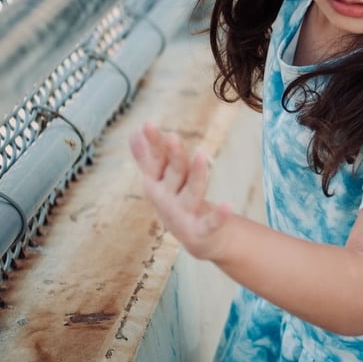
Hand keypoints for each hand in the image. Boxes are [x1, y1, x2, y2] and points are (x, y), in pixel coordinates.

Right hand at [129, 122, 230, 259]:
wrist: (193, 237)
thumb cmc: (175, 200)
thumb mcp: (159, 179)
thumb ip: (146, 157)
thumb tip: (133, 132)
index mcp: (157, 184)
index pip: (155, 160)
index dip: (153, 143)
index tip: (147, 124)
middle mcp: (168, 198)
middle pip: (174, 173)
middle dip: (173, 155)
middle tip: (172, 136)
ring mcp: (184, 214)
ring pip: (191, 193)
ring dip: (196, 175)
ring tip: (201, 154)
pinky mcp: (200, 231)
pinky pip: (210, 223)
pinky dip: (218, 216)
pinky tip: (228, 205)